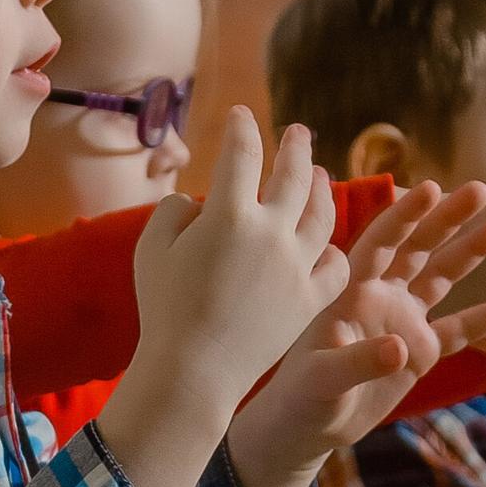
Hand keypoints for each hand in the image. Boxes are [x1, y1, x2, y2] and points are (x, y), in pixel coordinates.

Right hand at [133, 109, 348, 408]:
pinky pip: (334, 264)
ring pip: (322, 213)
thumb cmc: (163, 308)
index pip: (242, 152)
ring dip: (321, 187)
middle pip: (293, 174)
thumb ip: (174, 211)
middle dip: (295, 146)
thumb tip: (199, 202)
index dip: (242, 128)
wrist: (193, 370)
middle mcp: (271, 232)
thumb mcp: (151, 249)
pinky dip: (331, 248)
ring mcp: (297, 265)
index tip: (242, 116)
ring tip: (319, 175)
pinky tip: (325, 242)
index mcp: (228, 214)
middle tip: (298, 132)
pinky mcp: (310, 299)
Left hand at [232, 181, 485, 484]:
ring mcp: (403, 319)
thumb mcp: (323, 379)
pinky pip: (460, 328)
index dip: (404, 216)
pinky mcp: (421, 350)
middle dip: (447, 219)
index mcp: (350, 289)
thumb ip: (359, 360)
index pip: (380, 243)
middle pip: (418, 248)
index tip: (431, 188)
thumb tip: (401, 347)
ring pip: (443, 277)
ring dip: (472, 252)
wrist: (307, 426)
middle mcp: (379, 295)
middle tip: (482, 189)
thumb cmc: (302, 396)